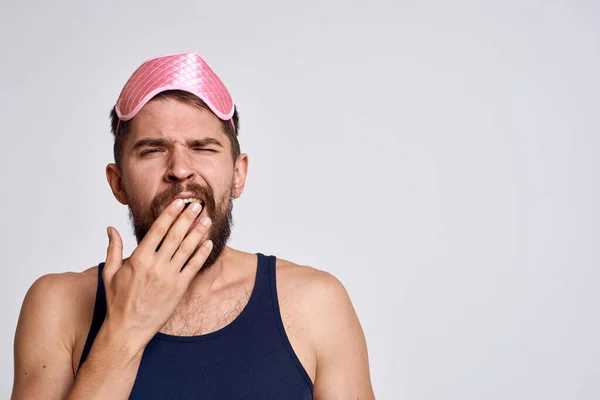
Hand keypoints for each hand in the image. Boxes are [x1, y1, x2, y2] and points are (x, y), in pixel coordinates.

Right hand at [102, 199, 212, 349]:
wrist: (127, 330)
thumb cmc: (117, 302)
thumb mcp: (110, 273)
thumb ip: (113, 249)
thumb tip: (111, 228)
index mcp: (138, 259)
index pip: (157, 230)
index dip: (170, 214)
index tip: (179, 202)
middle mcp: (155, 266)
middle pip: (175, 235)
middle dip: (188, 218)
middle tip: (198, 205)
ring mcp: (168, 277)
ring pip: (187, 249)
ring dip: (198, 232)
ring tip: (207, 219)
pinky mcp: (179, 289)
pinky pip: (193, 267)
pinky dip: (202, 254)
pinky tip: (208, 243)